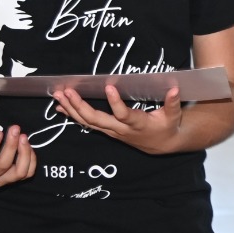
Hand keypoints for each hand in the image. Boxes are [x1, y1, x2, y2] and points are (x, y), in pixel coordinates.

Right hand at [0, 125, 35, 186]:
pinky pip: (28, 172)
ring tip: (23, 136)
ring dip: (24, 153)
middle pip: (3, 165)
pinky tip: (27, 145)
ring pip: (19, 172)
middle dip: (11, 145)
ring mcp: (2, 180)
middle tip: (15, 128)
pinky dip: (31, 159)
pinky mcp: (13, 177)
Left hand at [53, 86, 183, 154]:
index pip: (123, 114)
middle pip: (96, 120)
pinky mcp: (106, 130)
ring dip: (71, 110)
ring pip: (87, 122)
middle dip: (79, 106)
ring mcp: (111, 131)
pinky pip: (86, 123)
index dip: (115, 103)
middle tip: (67, 92)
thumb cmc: (166, 127)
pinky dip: (73, 115)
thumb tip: (174, 88)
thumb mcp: (173, 115)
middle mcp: (120, 129)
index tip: (109, 87)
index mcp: (136, 124)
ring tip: (58, 96)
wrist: (160, 144)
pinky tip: (61, 107)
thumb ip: (172, 102)